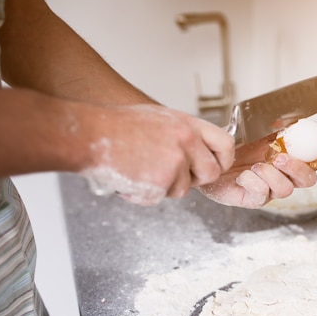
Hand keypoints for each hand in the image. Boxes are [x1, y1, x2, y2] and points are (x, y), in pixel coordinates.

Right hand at [80, 104, 234, 204]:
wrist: (90, 134)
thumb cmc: (118, 125)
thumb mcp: (160, 118)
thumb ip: (184, 134)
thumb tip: (200, 152)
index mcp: (188, 124)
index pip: (226, 144)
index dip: (224, 160)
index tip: (217, 166)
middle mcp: (186, 141)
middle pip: (211, 173)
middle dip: (195, 180)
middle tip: (173, 175)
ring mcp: (175, 162)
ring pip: (183, 189)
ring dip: (165, 187)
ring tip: (142, 170)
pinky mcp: (161, 181)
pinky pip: (161, 197)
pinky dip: (146, 195)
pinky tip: (132, 178)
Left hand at [197, 134, 316, 207]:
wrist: (209, 155)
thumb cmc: (235, 143)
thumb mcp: (256, 128)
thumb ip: (276, 125)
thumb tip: (293, 119)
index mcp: (291, 157)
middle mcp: (285, 176)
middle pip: (308, 179)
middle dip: (297, 168)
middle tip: (280, 159)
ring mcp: (271, 190)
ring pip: (286, 189)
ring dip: (271, 175)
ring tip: (254, 166)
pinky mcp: (254, 200)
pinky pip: (261, 195)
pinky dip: (252, 182)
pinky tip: (242, 175)